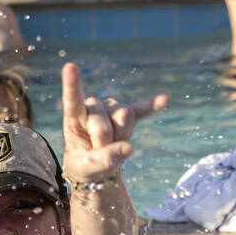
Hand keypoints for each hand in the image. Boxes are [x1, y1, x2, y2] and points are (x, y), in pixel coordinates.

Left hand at [60, 62, 167, 184]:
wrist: (97, 167)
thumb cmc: (86, 165)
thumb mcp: (87, 168)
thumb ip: (103, 160)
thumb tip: (129, 148)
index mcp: (74, 118)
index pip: (73, 100)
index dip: (72, 85)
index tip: (70, 67)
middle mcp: (94, 107)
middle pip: (104, 121)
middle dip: (105, 142)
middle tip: (99, 152)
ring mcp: (112, 109)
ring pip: (124, 117)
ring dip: (121, 137)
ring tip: (112, 145)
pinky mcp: (130, 114)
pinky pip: (143, 109)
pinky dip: (152, 104)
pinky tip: (165, 97)